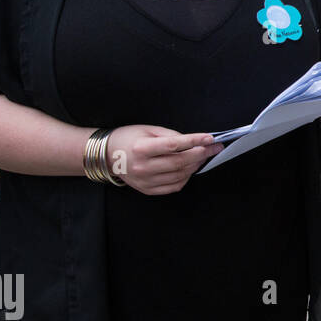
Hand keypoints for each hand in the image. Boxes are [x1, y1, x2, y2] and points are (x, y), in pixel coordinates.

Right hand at [106, 125, 223, 195]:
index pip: (174, 145)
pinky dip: (186, 177)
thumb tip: (194, 141)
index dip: (194, 141)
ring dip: (195, 165)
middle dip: (201, 154)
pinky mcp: (147, 189)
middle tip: (214, 148)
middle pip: (179, 162)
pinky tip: (189, 168)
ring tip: (202, 156)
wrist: (107, 155)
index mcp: (141, 149)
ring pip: (179, 176)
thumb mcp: (149, 130)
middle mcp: (142, 167)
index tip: (210, 138)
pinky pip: (174, 186)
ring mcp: (144, 181)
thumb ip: (172, 136)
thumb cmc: (129, 138)